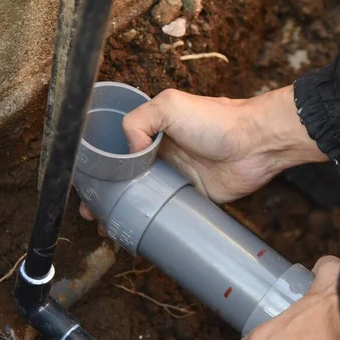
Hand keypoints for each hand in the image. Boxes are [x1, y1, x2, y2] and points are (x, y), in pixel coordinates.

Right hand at [80, 85, 325, 220]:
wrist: (255, 144)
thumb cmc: (217, 121)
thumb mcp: (170, 106)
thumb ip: (140, 120)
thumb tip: (127, 151)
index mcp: (153, 131)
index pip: (117, 148)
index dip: (100, 165)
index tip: (84, 183)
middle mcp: (161, 154)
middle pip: (125, 176)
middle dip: (106, 194)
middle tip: (91, 212)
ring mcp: (175, 177)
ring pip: (142, 197)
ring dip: (125, 210)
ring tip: (107, 226)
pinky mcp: (190, 197)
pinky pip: (166, 211)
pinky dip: (151, 221)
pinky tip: (136, 233)